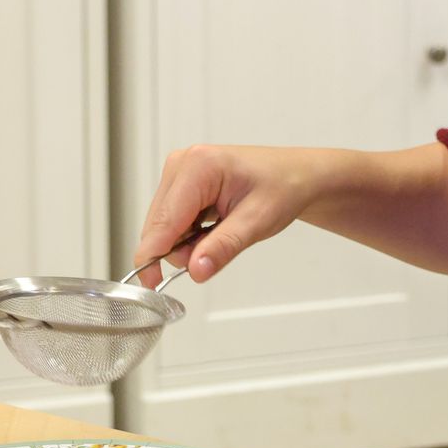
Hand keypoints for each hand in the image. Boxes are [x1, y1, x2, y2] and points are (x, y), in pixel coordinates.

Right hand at [133, 145, 315, 286]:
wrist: (298, 176)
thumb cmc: (283, 187)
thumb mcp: (258, 221)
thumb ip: (223, 247)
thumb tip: (195, 270)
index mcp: (199, 166)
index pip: (164, 220)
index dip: (154, 255)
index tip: (150, 283)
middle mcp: (183, 164)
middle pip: (158, 225)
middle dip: (181, 250)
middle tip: (217, 252)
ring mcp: (180, 172)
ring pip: (164, 226)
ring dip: (188, 243)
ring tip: (224, 234)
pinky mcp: (183, 184)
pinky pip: (173, 221)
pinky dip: (191, 235)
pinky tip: (216, 228)